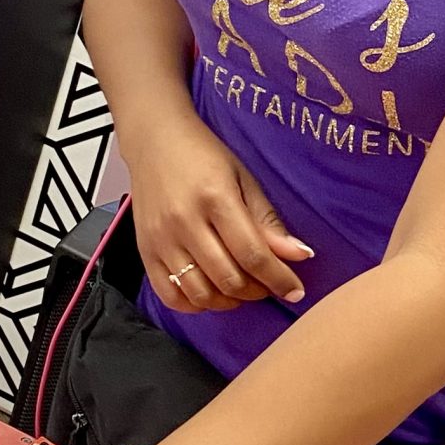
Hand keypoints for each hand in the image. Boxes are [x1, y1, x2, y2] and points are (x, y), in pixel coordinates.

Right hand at [129, 114, 312, 312]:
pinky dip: (195, 305)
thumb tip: (300, 256)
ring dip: (229, 301)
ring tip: (243, 289)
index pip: (252, 254)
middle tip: (268, 286)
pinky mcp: (144, 251)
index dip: (278, 279)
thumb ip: (268, 221)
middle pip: (228, 278)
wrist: (154, 140)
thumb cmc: (204, 156)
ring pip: (200, 292)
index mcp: (215, 199)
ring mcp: (161, 240)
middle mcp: (184, 223)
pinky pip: (170, 295)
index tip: (296, 292)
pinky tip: (212, 294)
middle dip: (257, 292)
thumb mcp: (244, 179)